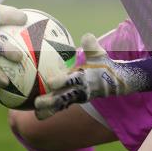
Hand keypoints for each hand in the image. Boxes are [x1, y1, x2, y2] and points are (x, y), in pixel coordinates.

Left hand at [34, 33, 151, 119]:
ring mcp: (77, 97)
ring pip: (62, 105)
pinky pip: (62, 107)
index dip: (61, 81)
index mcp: (84, 78)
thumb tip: (87, 36)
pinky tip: (39, 113)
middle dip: (51, 101)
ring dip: (49, 110)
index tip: (50, 82)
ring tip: (37, 114)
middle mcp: (80, 90)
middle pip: (64, 97)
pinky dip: (52, 110)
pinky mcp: (74, 101)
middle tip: (37, 102)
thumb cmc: (104, 66)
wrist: (115, 83)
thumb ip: (92, 46)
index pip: (72, 80)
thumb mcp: (100, 54)